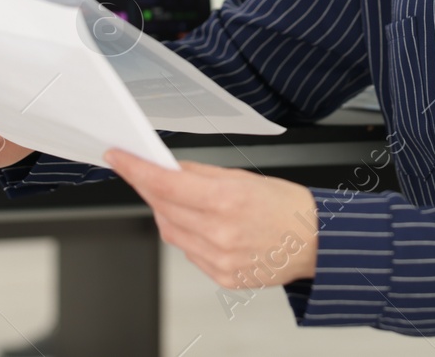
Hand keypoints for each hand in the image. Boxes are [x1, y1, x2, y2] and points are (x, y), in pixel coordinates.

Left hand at [106, 149, 318, 288]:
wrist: (316, 242)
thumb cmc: (287, 207)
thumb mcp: (245, 178)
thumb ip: (203, 173)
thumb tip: (170, 168)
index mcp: (227, 200)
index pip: (165, 183)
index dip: (135, 169)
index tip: (118, 158)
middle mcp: (220, 233)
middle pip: (162, 207)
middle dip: (149, 187)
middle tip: (145, 172)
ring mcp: (220, 259)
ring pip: (169, 231)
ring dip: (166, 212)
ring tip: (182, 199)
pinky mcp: (222, 276)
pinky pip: (188, 252)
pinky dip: (187, 235)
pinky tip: (202, 224)